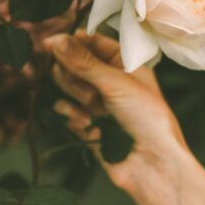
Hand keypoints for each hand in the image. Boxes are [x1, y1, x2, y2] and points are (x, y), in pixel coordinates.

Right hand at [43, 30, 188, 202]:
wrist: (152, 165)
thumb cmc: (147, 119)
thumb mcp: (116, 83)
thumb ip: (83, 62)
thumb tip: (55, 40)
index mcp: (124, 63)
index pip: (91, 41)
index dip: (71, 42)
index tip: (52, 43)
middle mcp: (109, 79)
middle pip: (72, 62)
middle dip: (75, 75)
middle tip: (89, 90)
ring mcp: (96, 101)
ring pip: (65, 84)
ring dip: (75, 95)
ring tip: (94, 109)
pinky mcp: (85, 122)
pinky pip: (64, 109)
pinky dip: (71, 115)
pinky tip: (86, 124)